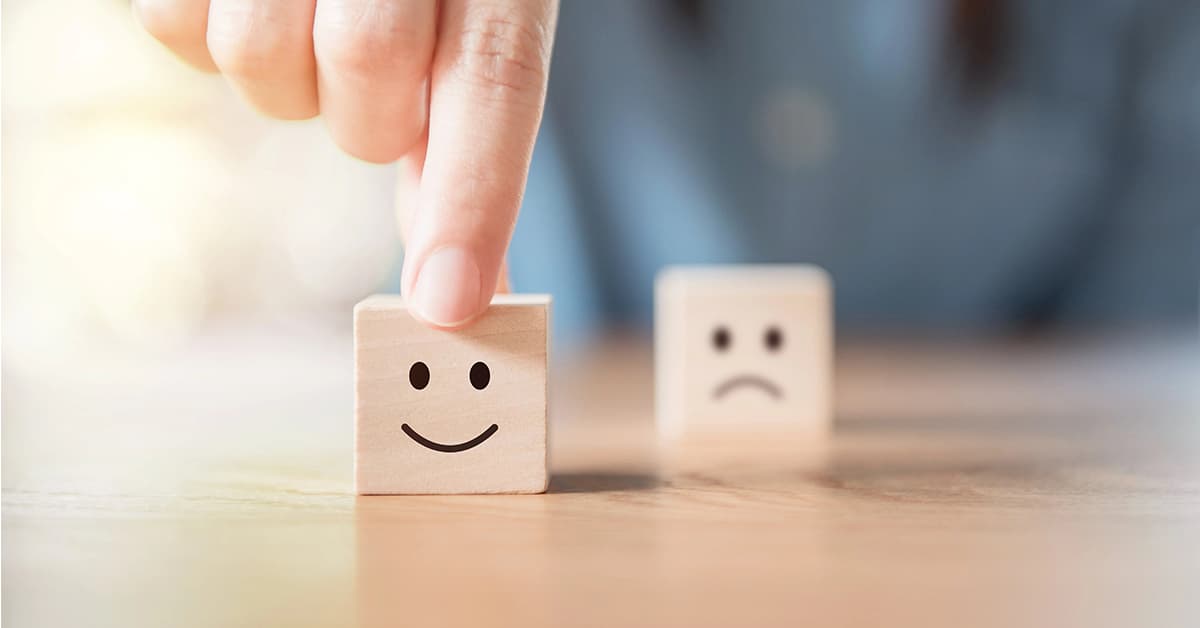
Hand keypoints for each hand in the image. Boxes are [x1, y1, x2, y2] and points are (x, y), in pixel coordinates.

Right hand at [134, 0, 557, 326]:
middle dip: (367, 114)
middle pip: (365, 67)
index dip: (473, 196)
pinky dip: (205, 34)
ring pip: (260, 58)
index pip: (495, 77)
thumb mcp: (468, 34)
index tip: (447, 304)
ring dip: (284, 76)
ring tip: (305, 18)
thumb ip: (465, 151)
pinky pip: (172, 28)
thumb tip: (460, 293)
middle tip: (373, 81)